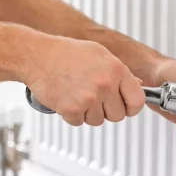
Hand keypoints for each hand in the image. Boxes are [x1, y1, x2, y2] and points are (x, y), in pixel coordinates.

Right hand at [23, 35, 146, 126]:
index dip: (131, 107)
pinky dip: (72, 114)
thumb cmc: (66, 53)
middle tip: (93, 97)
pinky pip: (79, 122)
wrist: (37, 56)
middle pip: (118, 115)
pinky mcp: (72, 109)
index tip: (125, 107)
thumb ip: (120, 71)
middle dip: (106, 110)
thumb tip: (138, 85)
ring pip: (98, 120)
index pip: (137, 101)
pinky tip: (67, 97)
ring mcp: (88, 98)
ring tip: (77, 93)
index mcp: (116, 69)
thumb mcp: (99, 54)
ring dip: (88, 112)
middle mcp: (105, 84)